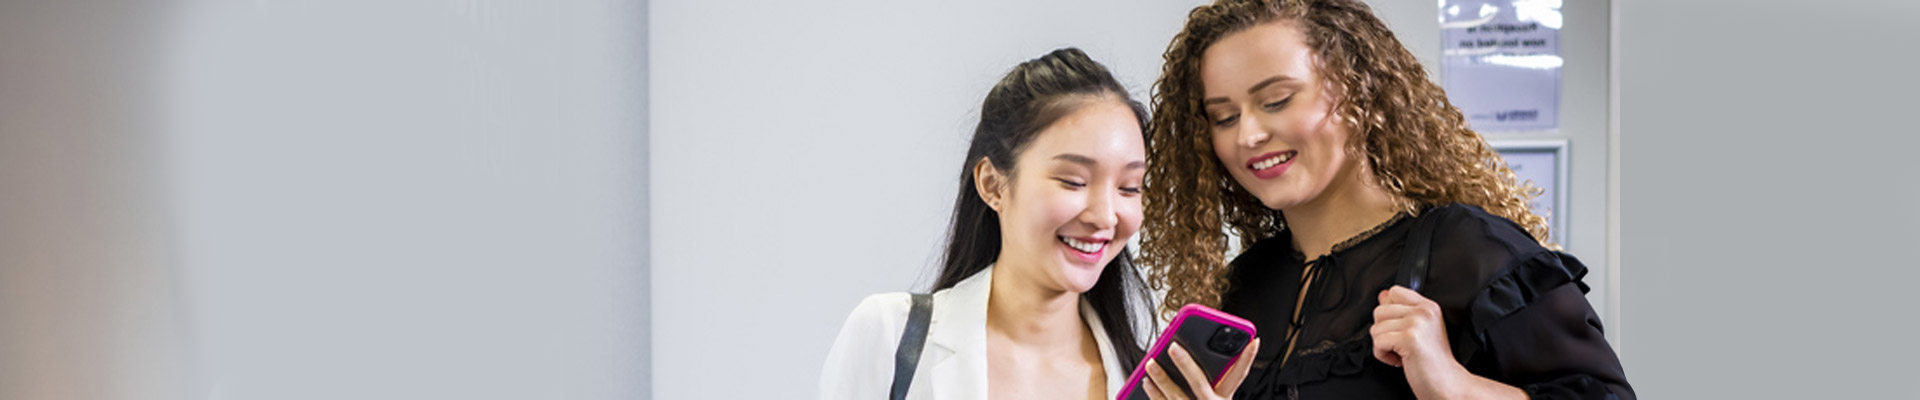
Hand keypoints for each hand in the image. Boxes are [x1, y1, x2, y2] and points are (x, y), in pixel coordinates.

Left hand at [1142, 339, 1259, 399]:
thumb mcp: (1215, 398)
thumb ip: (1212, 383)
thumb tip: (1190, 354)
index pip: (1238, 376)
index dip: (1247, 358)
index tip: (1252, 341)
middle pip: (1200, 383)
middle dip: (1186, 364)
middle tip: (1174, 347)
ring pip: (1176, 396)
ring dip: (1162, 379)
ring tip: (1151, 363)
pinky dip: (1154, 395)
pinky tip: (1147, 382)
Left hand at [1371, 286, 1462, 398]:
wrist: (1447, 383)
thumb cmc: (1433, 361)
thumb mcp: (1419, 329)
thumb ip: (1401, 310)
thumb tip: (1382, 295)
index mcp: (1428, 306)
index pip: (1394, 292)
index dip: (1389, 311)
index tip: (1398, 329)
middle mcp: (1424, 311)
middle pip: (1380, 311)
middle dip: (1383, 332)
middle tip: (1400, 345)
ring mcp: (1417, 323)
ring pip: (1376, 328)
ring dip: (1382, 346)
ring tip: (1401, 353)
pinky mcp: (1409, 338)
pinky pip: (1378, 342)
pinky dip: (1383, 356)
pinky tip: (1400, 360)